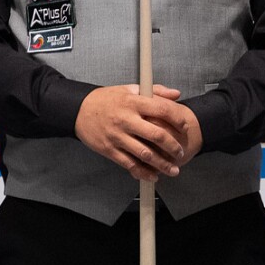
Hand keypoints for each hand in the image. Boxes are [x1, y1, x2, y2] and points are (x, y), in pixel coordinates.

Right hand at [75, 84, 195, 179]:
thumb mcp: (130, 89)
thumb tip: (177, 95)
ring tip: (173, 169)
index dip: (177, 120)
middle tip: (180, 152)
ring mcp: (117, 136)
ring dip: (162, 164)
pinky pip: (129, 164)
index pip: (161, 110)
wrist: (79, 110)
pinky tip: (153, 176)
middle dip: (173, 147)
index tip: (185, 127)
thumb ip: (155, 91)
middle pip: (156, 135)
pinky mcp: (110, 150)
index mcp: (133, 102)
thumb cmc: (106, 99)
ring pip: (144, 154)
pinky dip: (143, 172)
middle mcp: (126, 119)